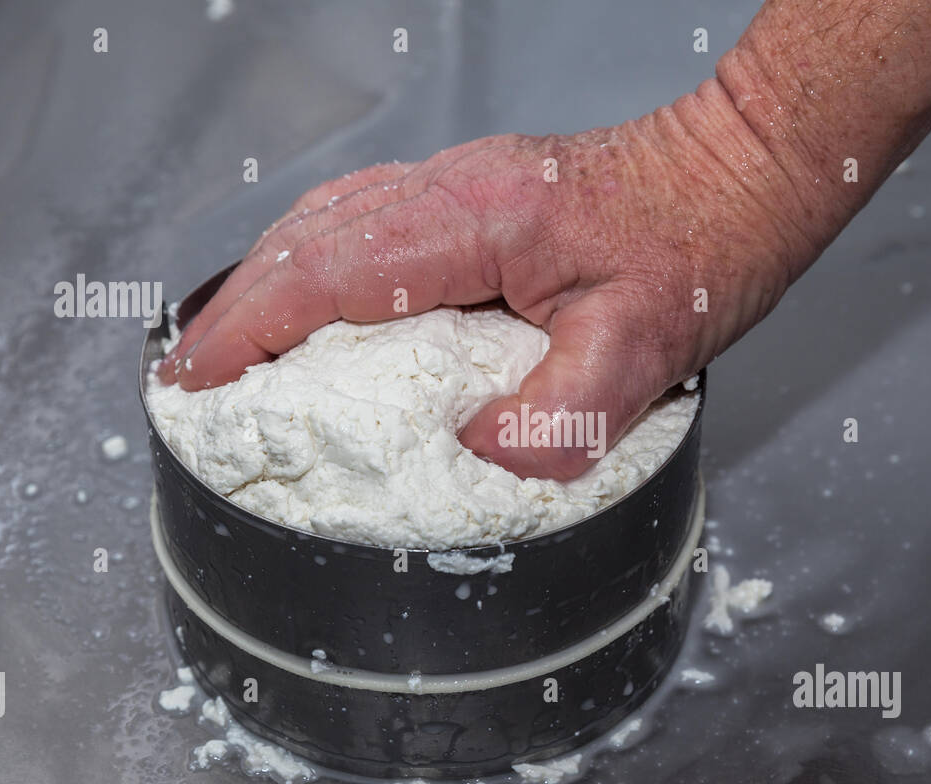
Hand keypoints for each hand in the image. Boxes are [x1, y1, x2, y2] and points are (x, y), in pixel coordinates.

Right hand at [158, 80, 804, 478]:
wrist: (738, 178)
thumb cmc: (698, 250)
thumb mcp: (644, 349)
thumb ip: (560, 416)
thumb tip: (479, 457)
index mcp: (472, 222)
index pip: (323, 275)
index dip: (246, 332)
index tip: (194, 383)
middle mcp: (449, 190)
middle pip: (303, 241)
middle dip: (235, 313)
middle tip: (192, 382)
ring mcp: (457, 184)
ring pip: (326, 223)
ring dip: (267, 283)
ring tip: (234, 349)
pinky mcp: (471, 194)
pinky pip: (364, 219)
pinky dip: (316, 262)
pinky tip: (316, 299)